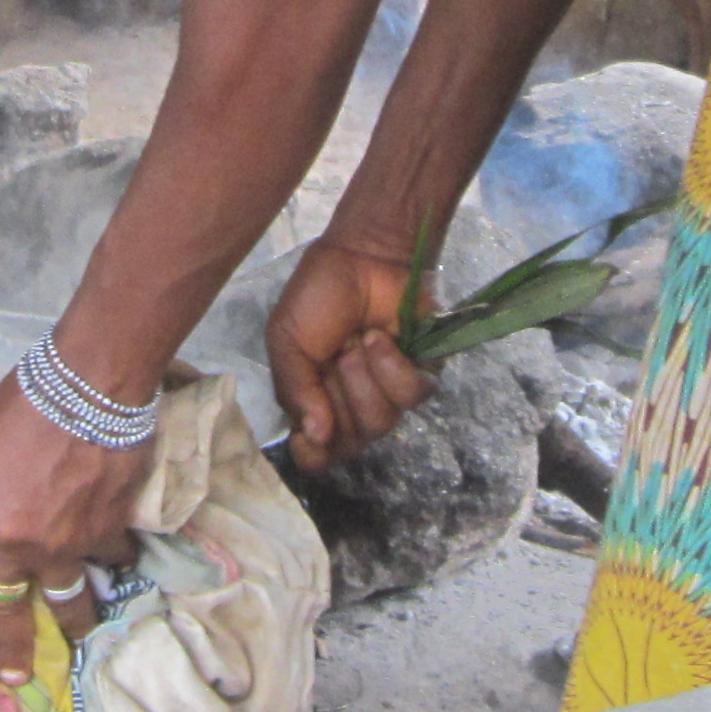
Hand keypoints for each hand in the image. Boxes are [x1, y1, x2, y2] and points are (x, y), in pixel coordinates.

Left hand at [0, 369, 152, 686]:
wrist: (90, 387)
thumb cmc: (25, 401)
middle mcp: (10, 547)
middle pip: (5, 614)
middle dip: (9, 652)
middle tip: (14, 678)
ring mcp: (62, 548)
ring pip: (67, 603)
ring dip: (72, 624)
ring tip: (77, 637)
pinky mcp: (105, 537)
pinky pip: (108, 559)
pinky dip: (112, 557)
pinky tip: (117, 554)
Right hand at [266, 236, 432, 471]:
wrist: (361, 255)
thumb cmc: (319, 295)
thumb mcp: (287, 339)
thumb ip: (294, 389)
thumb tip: (313, 436)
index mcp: (316, 402)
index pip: (318, 455)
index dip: (314, 456)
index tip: (309, 437)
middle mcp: (353, 406)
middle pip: (350, 444)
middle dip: (338, 403)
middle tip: (335, 359)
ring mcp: (389, 394)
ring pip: (381, 424)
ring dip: (364, 381)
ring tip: (357, 342)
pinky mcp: (423, 375)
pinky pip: (412, 396)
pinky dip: (392, 367)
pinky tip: (382, 338)